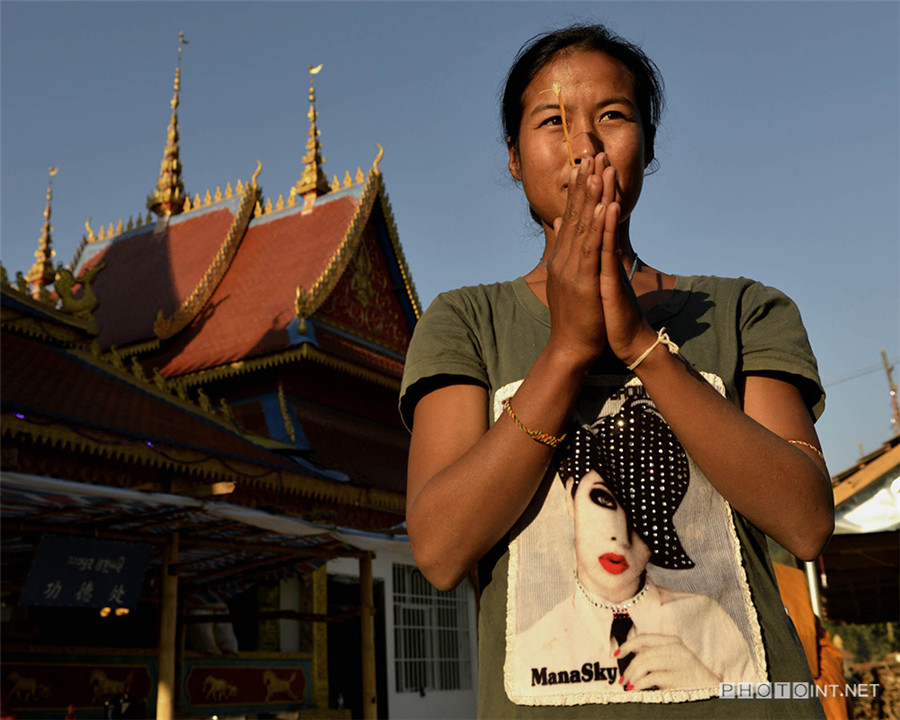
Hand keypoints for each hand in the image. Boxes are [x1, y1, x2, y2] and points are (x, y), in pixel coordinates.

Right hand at [543, 154, 615, 365]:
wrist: (571, 347)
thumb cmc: (576, 318)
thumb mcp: (570, 281)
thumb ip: (566, 253)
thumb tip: (561, 227)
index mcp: (563, 258)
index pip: (571, 218)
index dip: (579, 191)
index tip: (586, 166)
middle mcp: (564, 259)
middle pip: (575, 215)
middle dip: (584, 185)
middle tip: (591, 155)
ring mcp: (572, 269)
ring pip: (582, 226)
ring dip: (590, 197)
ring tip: (597, 171)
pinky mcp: (583, 280)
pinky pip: (591, 248)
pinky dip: (597, 227)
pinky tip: (603, 207)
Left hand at [617, 633, 719, 690]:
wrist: (712, 691)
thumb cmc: (688, 676)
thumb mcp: (672, 659)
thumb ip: (654, 653)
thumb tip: (628, 652)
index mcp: (672, 641)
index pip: (644, 638)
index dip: (627, 645)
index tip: (615, 654)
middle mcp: (676, 648)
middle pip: (643, 654)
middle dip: (629, 667)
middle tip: (623, 679)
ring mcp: (678, 662)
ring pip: (645, 664)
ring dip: (633, 676)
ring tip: (630, 685)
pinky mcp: (679, 677)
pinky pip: (651, 678)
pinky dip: (640, 684)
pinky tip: (637, 689)